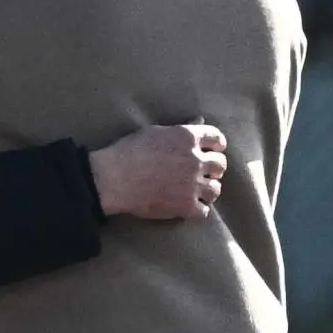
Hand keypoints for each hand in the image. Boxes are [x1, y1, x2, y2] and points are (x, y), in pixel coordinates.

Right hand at [90, 121, 226, 220]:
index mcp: (188, 138)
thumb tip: (199, 121)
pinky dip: (198, 210)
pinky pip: (203, 211)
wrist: (112, 180)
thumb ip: (180, 129)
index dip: (216, 145)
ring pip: (215, 189)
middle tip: (202, 173)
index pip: (217, 138)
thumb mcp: (154, 132)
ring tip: (197, 192)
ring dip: (207, 190)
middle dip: (213, 168)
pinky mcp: (185, 205)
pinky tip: (189, 207)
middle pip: (220, 165)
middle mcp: (196, 160)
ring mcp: (192, 184)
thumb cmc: (127, 152)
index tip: (212, 150)